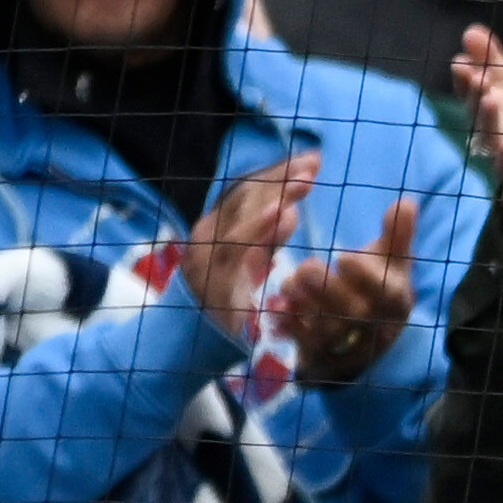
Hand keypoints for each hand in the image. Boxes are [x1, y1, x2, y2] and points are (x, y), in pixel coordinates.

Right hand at [179, 152, 320, 342]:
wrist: (189, 343)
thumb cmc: (225, 302)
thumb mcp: (250, 264)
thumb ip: (267, 238)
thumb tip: (290, 211)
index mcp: (216, 226)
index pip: (248, 191)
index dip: (278, 173)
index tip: (312, 160)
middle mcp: (207, 234)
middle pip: (245, 197)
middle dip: (280, 178)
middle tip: (313, 164)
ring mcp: (208, 256)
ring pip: (242, 217)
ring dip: (275, 197)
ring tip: (304, 182)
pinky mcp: (214, 279)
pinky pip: (238, 250)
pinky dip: (261, 229)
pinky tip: (285, 216)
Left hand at [268, 198, 421, 389]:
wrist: (369, 333)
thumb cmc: (377, 286)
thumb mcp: (391, 260)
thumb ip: (397, 233)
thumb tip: (407, 202)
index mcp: (394, 301)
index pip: (386, 293)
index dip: (366, 278)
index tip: (343, 257)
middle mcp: (375, 327)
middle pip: (355, 314)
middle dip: (329, 291)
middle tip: (305, 268)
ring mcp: (350, 345)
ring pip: (329, 332)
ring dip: (307, 307)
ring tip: (288, 283)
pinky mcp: (325, 357)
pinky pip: (306, 347)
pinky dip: (291, 329)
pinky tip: (278, 309)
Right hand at [451, 28, 502, 247]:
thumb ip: (495, 61)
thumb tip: (472, 29)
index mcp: (486, 102)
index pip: (470, 87)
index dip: (465, 75)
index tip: (462, 60)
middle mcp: (487, 126)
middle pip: (477, 109)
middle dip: (474, 92)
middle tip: (475, 76)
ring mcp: (500, 150)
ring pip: (490, 134)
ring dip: (488, 117)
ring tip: (491, 99)